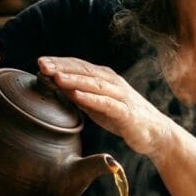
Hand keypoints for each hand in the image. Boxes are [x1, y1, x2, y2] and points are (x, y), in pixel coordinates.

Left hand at [38, 56, 172, 156]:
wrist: (155, 133)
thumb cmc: (123, 117)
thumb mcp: (97, 105)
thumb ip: (79, 95)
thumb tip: (55, 87)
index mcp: (104, 78)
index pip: (79, 65)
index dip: (60, 62)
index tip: (39, 62)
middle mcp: (112, 82)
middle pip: (84, 70)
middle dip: (62, 67)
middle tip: (42, 64)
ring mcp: (120, 96)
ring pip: (94, 84)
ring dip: (74, 79)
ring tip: (56, 77)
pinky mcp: (126, 112)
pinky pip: (107, 103)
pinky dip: (92, 98)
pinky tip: (77, 95)